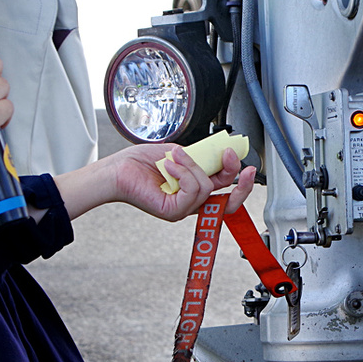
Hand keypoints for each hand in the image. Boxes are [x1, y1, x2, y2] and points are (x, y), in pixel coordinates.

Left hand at [112, 145, 255, 220]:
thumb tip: (223, 150)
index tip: (244, 160)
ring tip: (174, 155)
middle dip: (237, 181)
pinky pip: (191, 190)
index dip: (239, 178)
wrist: (119, 169)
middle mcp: (192, 201)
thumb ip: (202, 156)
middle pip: (229, 201)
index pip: (226, 190)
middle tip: (234, 160)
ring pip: (206, 187)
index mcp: (196, 188)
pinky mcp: (174, 211)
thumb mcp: (181, 154)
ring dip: (192, 164)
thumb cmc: (142, 163)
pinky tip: (169, 164)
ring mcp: (184, 209)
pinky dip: (183, 172)